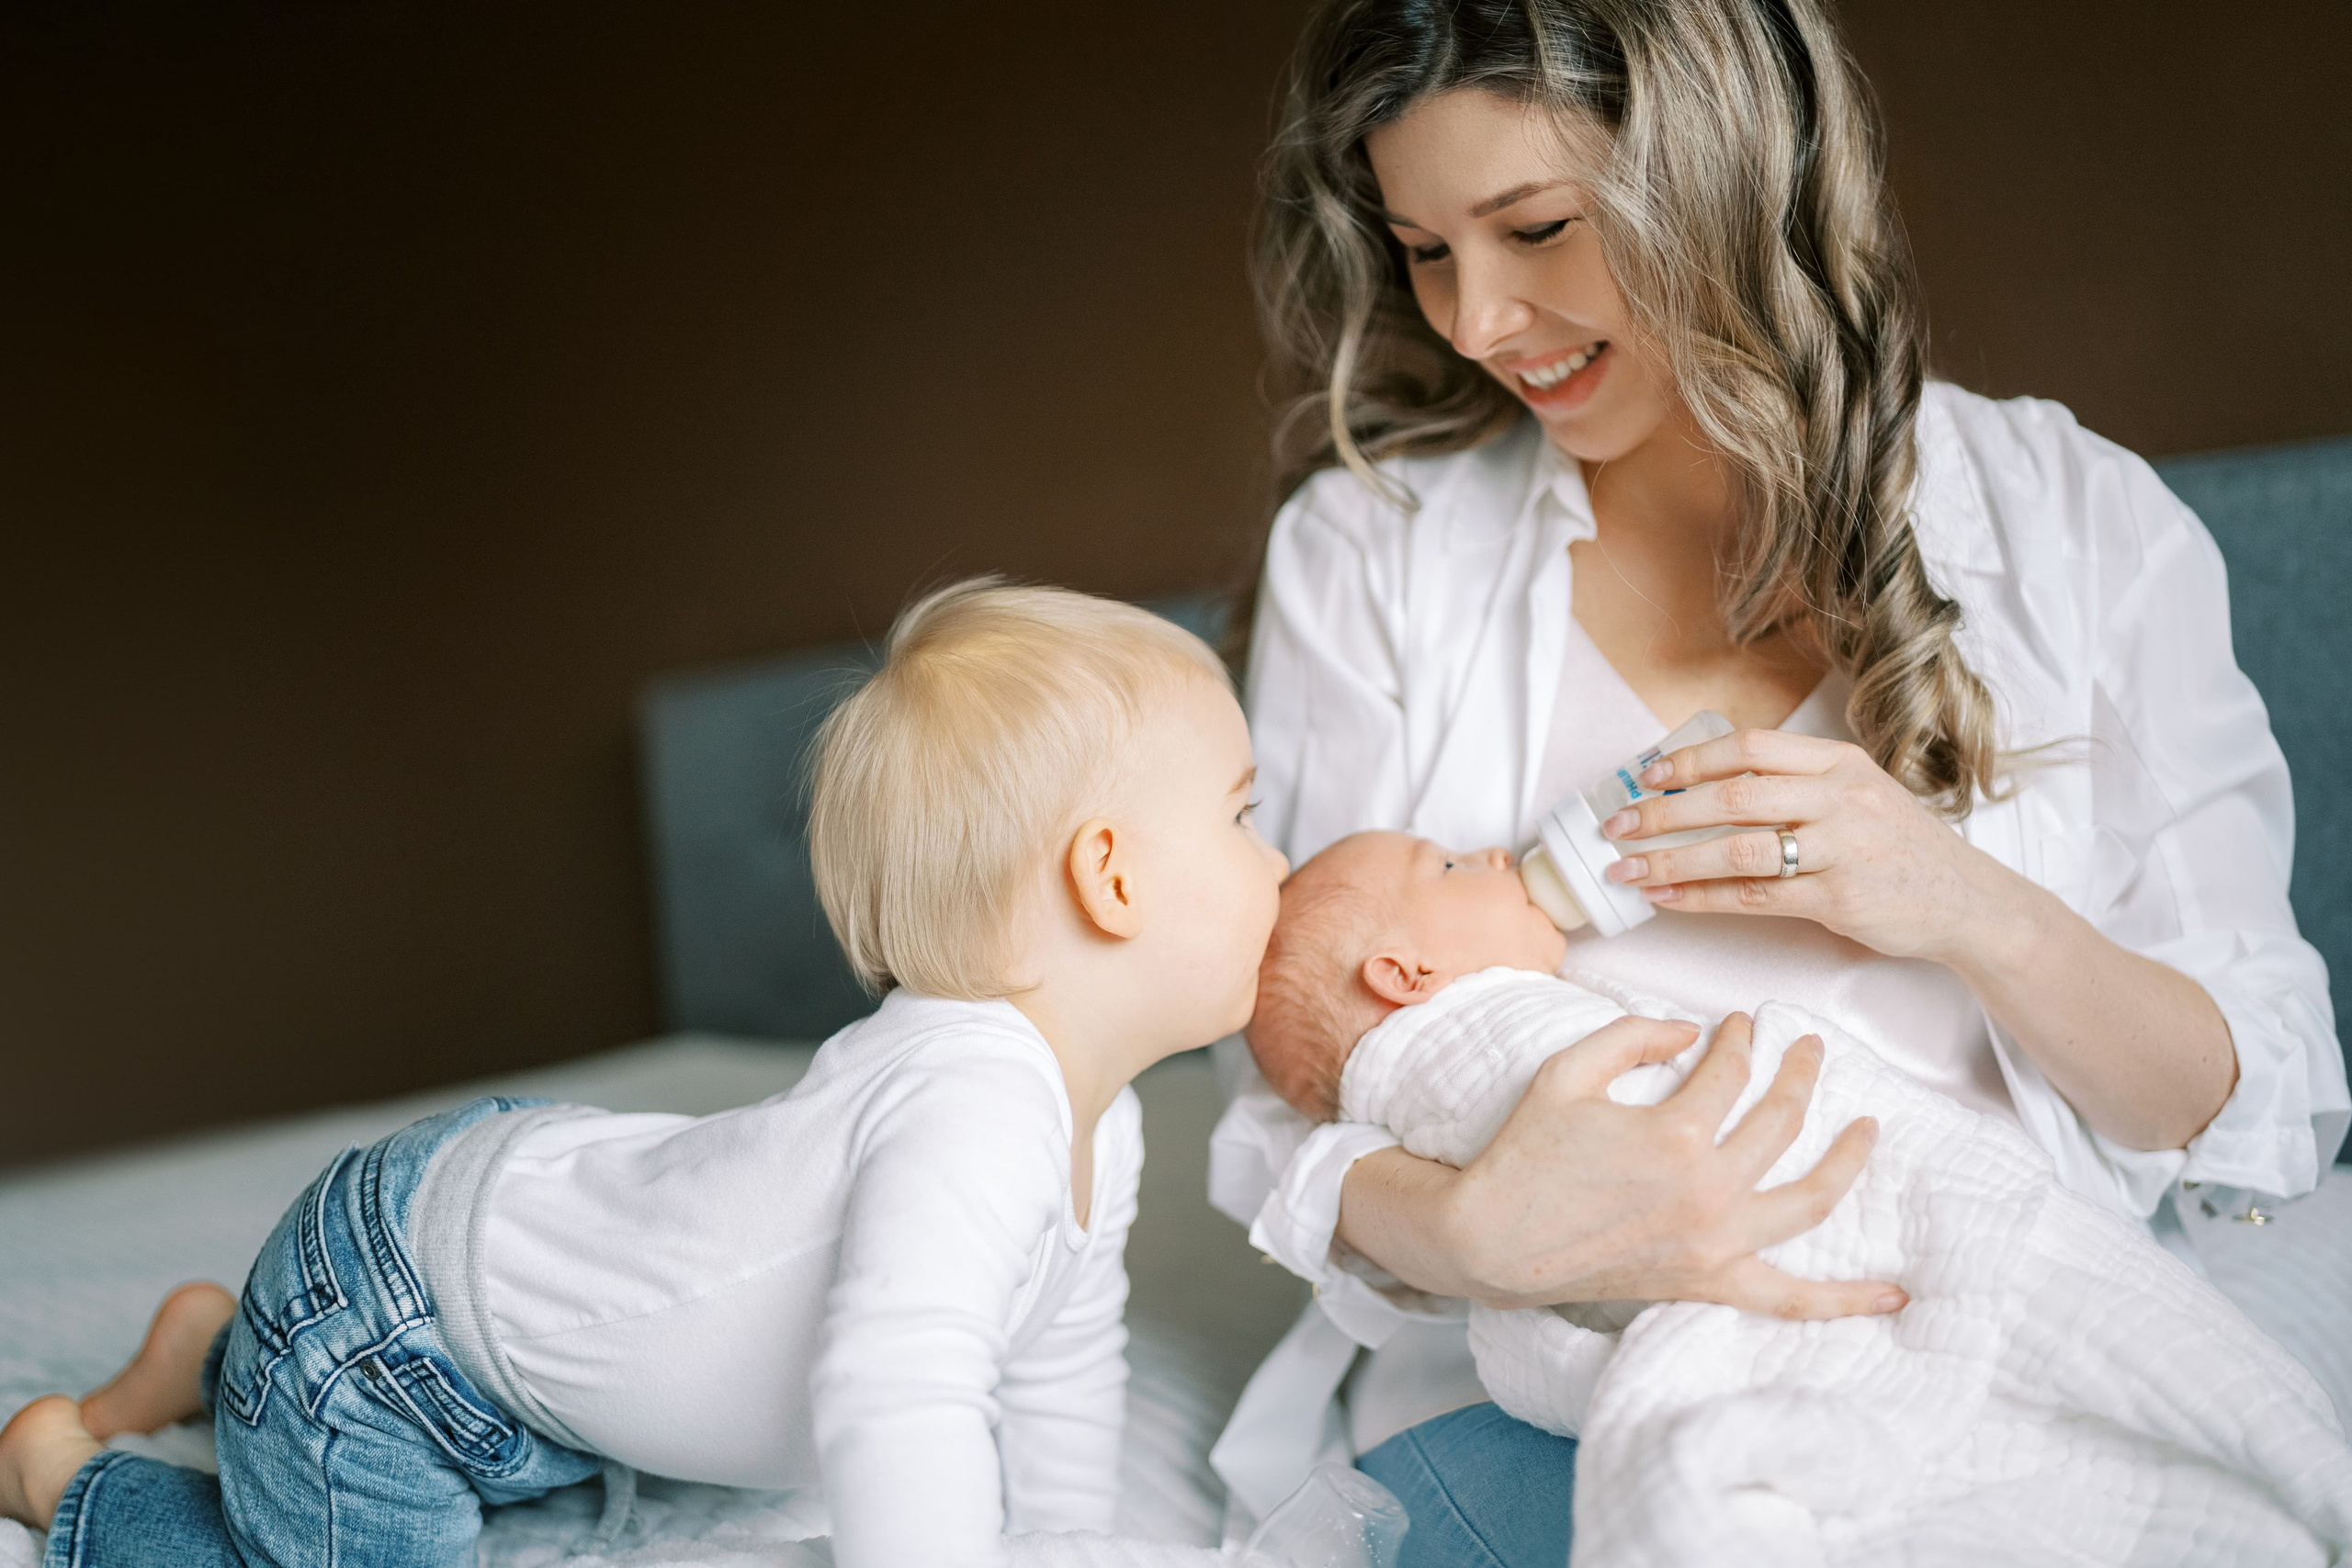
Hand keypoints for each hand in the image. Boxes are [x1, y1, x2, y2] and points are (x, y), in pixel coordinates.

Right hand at [1413, 1013, 1904, 1318]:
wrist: (1492, 1241)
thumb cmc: (1525, 1155)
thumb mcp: (1567, 1071)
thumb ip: (1632, 1035)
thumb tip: (1690, 1028)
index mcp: (1675, 1133)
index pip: (1731, 1072)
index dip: (1738, 1039)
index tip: (1736, 1025)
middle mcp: (1708, 1189)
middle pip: (1781, 1120)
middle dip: (1799, 1074)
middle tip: (1807, 1047)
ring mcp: (1715, 1243)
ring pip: (1809, 1198)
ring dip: (1847, 1160)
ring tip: (1869, 1128)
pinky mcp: (1708, 1282)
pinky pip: (1790, 1300)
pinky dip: (1844, 1301)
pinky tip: (1892, 1295)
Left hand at [1600, 728, 2014, 963]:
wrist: (1968, 901)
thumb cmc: (1900, 847)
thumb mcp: (1858, 794)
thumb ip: (1797, 785)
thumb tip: (1707, 788)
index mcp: (1838, 763)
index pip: (1750, 749)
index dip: (1690, 760)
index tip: (1646, 775)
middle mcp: (1840, 799)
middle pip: (1733, 798)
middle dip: (1664, 812)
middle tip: (1616, 825)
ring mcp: (1842, 850)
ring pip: (1737, 851)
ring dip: (1672, 861)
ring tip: (1627, 868)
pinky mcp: (1839, 901)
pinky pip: (1755, 898)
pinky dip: (1702, 898)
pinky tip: (1667, 898)